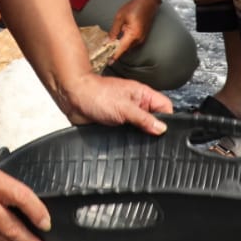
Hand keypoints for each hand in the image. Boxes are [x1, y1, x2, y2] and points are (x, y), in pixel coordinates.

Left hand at [52, 71, 170, 134]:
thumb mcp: (124, 108)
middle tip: (152, 141)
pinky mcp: (117, 125)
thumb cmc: (96, 94)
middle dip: (154, 131)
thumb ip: (144, 119)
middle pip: (154, 120)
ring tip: (138, 143)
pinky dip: (129, 140)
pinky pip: (128, 135)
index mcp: (143, 95)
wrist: (73, 98)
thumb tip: (162, 128)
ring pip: (142, 130)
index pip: (165, 107)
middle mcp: (137, 105)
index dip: (167, 120)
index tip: (166, 133)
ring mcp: (127, 116)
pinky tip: (127, 145)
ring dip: (140, 137)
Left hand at [108, 0, 157, 54]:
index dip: (114, 55)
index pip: (122, 48)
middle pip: (125, 48)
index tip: (109, 62)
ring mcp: (141, 38)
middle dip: (115, 50)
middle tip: (105, 52)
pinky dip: (125, 42)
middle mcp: (138, 39)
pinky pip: (132, 42)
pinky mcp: (142, 36)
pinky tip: (118, 38)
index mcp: (133, 34)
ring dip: (120, 46)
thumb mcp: (120, 17)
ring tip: (110, 45)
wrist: (148, 2)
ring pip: (128, 46)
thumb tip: (108, 41)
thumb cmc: (134, 7)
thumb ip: (114, 31)